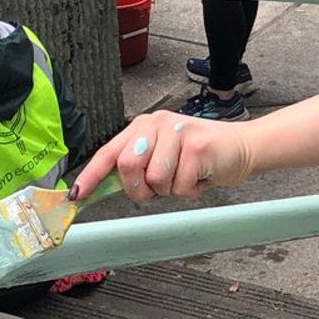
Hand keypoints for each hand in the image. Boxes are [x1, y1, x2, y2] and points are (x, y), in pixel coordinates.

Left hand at [69, 110, 254, 201]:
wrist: (242, 148)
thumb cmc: (199, 156)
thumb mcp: (162, 156)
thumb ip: (136, 167)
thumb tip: (101, 188)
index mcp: (143, 126)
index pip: (109, 151)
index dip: (91, 175)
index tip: (77, 194)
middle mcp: (157, 124)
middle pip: (128, 166)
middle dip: (140, 189)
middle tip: (159, 188)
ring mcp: (178, 132)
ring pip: (156, 181)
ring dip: (172, 190)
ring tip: (187, 177)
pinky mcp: (197, 146)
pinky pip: (180, 186)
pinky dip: (191, 191)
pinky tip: (202, 176)